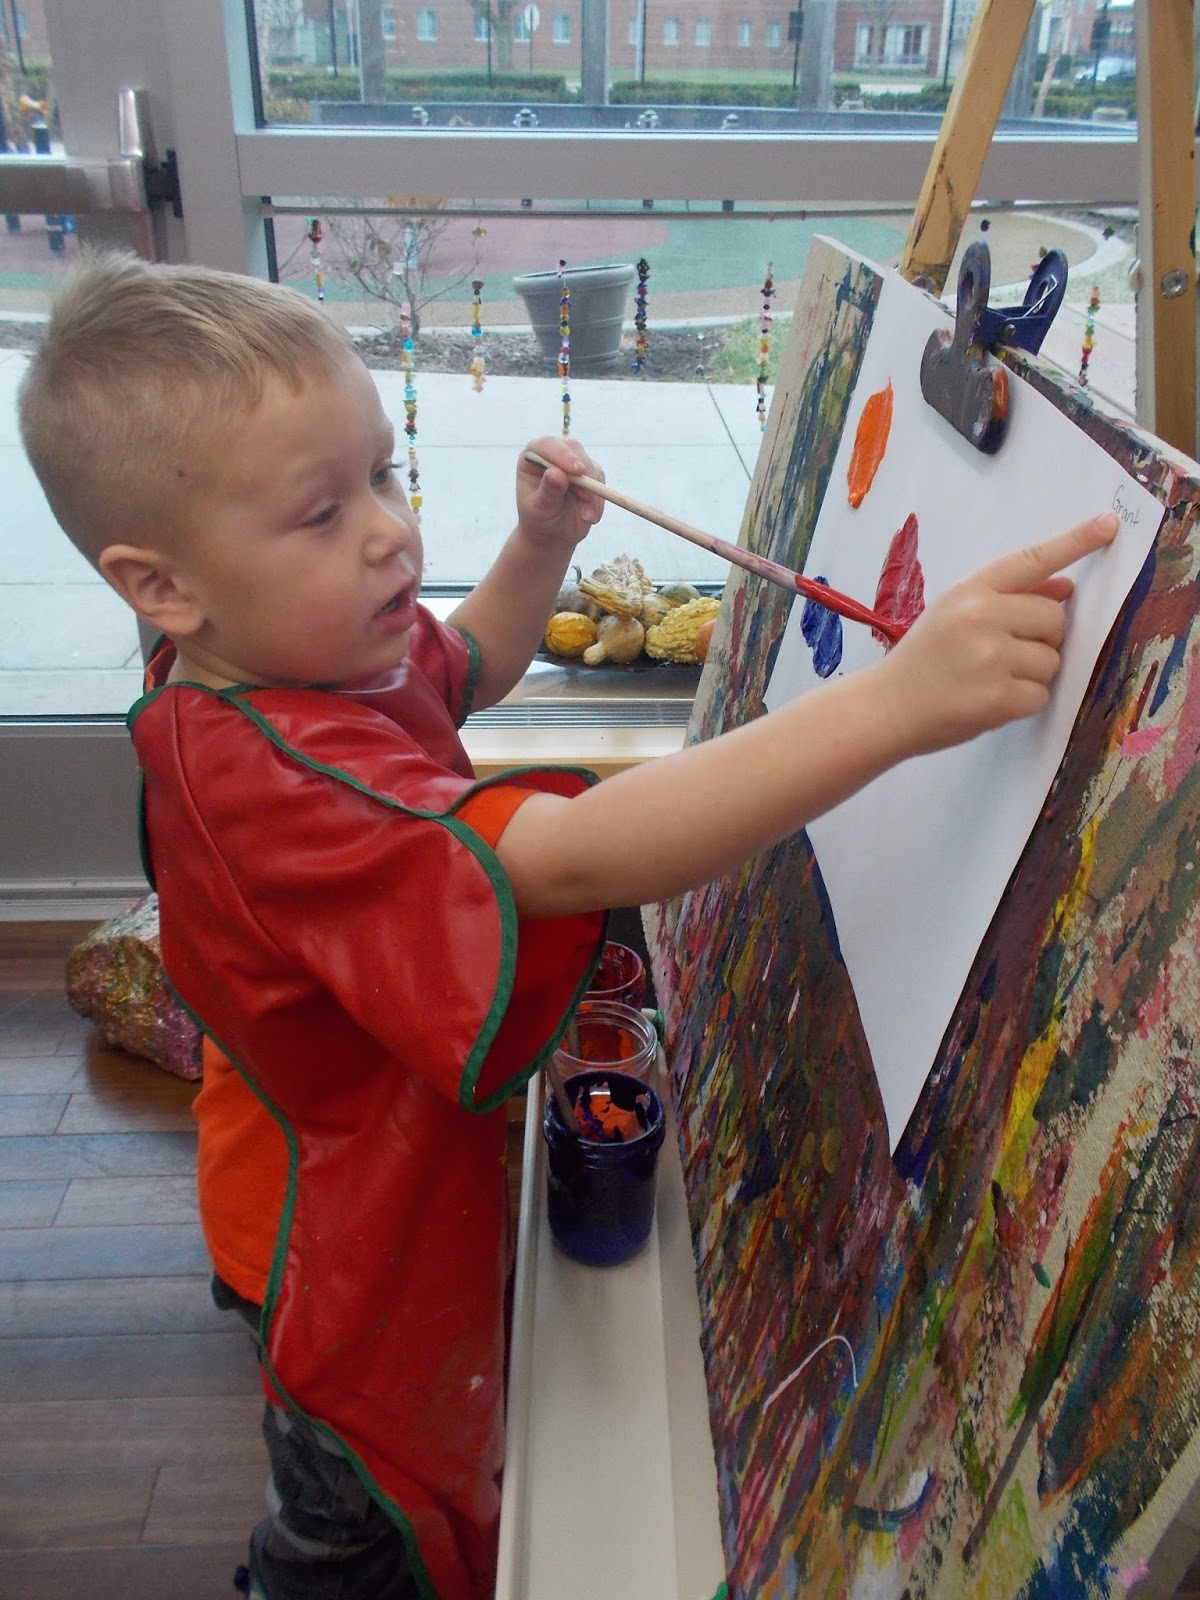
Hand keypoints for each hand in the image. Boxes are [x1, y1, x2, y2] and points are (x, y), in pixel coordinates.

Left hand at [514, 436, 604, 549]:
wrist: (552, 534)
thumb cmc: (539, 520)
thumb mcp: (540, 509)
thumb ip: (548, 491)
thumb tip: (556, 473)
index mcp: (532, 458)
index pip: (547, 445)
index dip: (563, 454)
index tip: (577, 471)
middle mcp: (551, 454)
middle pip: (573, 449)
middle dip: (584, 474)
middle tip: (587, 498)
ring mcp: (571, 461)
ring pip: (590, 466)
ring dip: (592, 492)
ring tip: (586, 516)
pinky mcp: (587, 472)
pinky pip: (599, 479)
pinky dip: (598, 499)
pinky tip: (590, 516)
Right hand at [875, 512, 1119, 755]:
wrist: (884, 708)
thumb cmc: (922, 659)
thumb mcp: (954, 614)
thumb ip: (1009, 598)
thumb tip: (1065, 587)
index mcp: (970, 591)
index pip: (1033, 560)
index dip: (1075, 542)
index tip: (1109, 525)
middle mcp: (982, 617)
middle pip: (1054, 617)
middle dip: (1043, 637)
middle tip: (1006, 654)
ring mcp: (991, 657)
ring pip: (1052, 660)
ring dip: (1033, 674)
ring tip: (991, 680)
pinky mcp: (998, 698)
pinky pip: (1041, 695)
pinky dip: (1023, 702)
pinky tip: (991, 702)